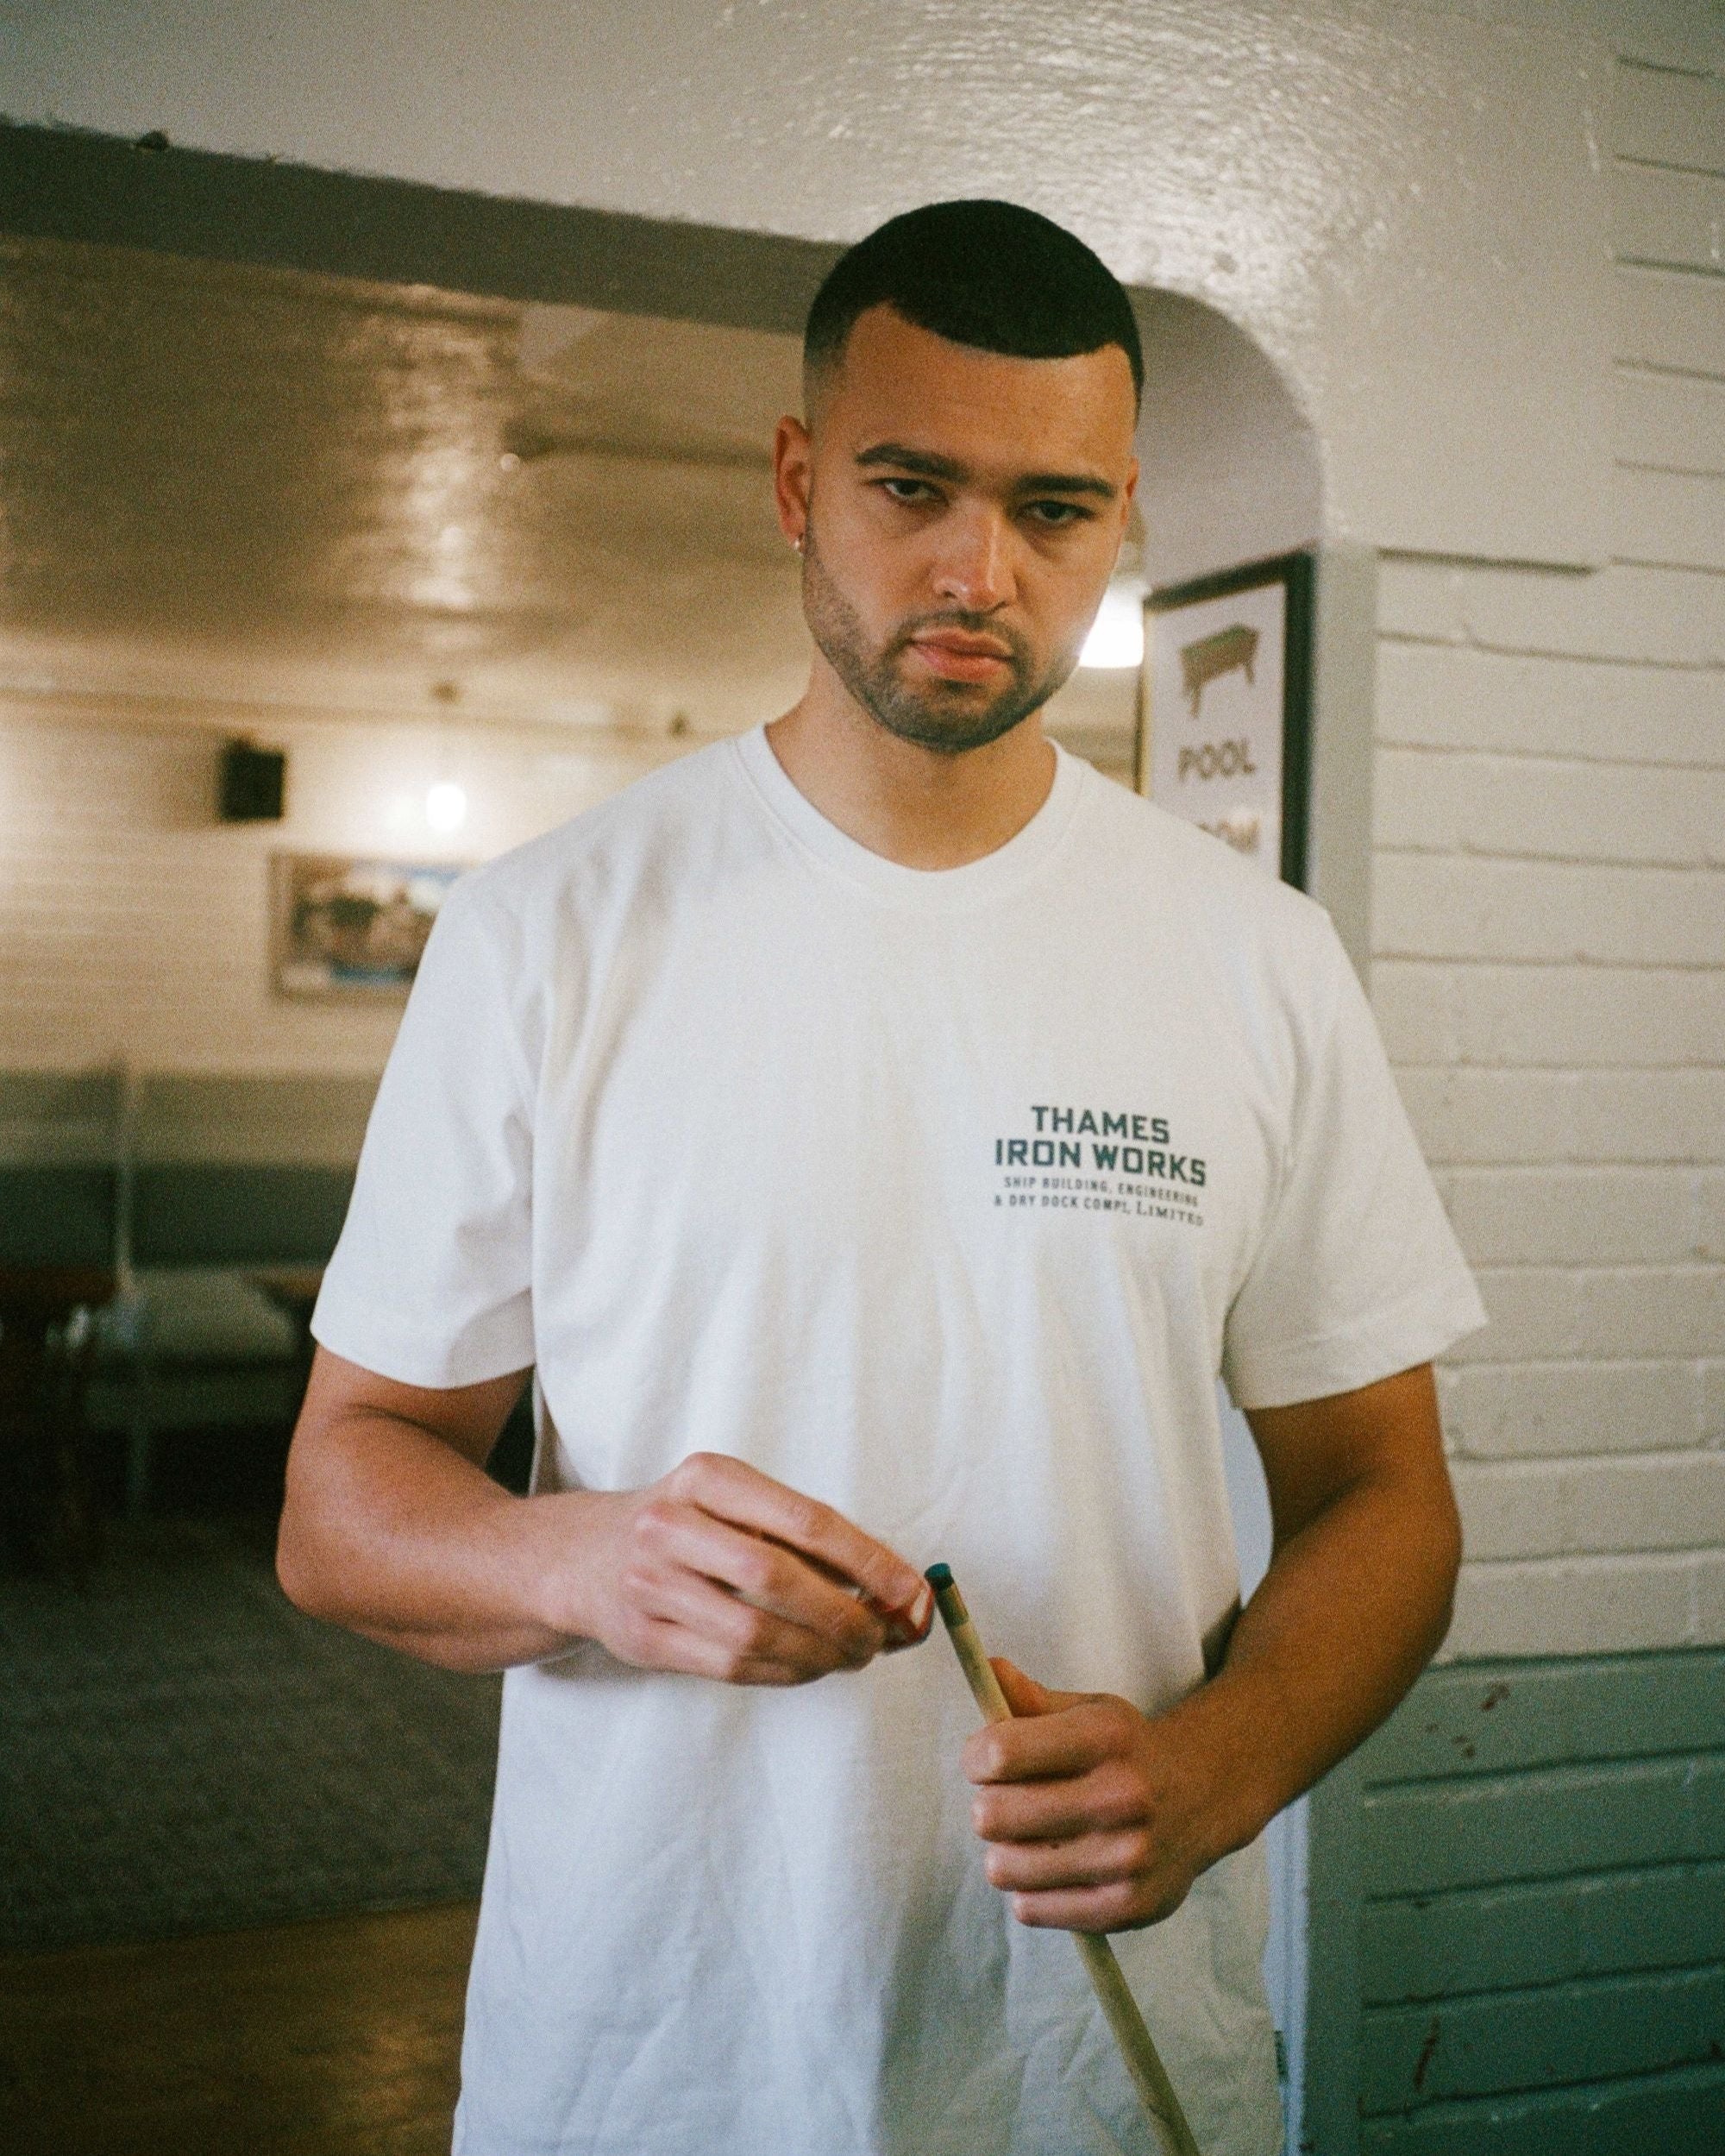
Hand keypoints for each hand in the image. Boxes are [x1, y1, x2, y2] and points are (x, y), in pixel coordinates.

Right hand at [537, 1452, 932, 1686]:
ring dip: (819, 1653)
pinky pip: (731, 1667)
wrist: (584, 1555)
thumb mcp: (734, 1500)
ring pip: (754, 1633)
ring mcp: (650, 1584)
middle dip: (845, 1615)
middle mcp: (671, 1525)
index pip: (804, 1519)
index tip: (911, 1590)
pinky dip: (786, 1672)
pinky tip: (812, 1665)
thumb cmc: (688, 1524)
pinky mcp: (643, 1638)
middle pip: (776, 1578)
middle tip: (885, 1636)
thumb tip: (899, 1589)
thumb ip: (806, 1536)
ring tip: (855, 1654)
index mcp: (707, 1477)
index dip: (868, 1560)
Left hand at [961, 1660, 1227, 1931]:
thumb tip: (988, 1669)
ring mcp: (1126, 1857)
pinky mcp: (1126, 1906)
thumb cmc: (1126, 1750)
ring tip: (1028, 1837)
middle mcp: (1120, 1796)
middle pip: (993, 1815)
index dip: (975, 1757)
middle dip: (987, 1805)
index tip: (984, 1761)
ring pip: (1005, 1867)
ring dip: (1004, 1851)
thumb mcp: (1089, 1711)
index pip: (1000, 1753)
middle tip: (1006, 1801)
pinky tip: (1052, 1868)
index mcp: (1105, 1737)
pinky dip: (1028, 1890)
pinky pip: (1030, 1908)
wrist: (1203, 1797)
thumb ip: (1031, 1698)